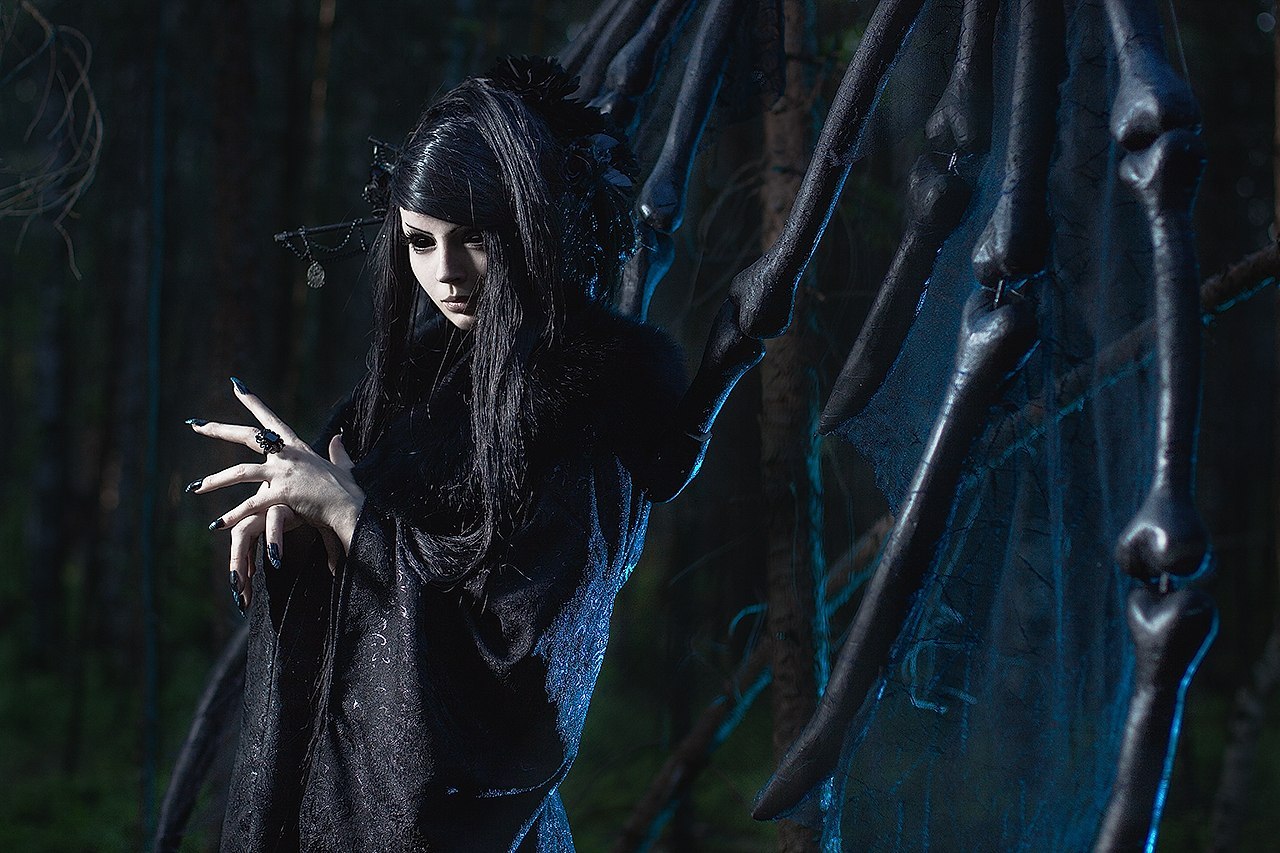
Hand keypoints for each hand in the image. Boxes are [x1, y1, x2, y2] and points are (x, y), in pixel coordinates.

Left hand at [186, 378, 365, 609]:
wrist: (351, 508)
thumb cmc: (348, 490)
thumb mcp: (342, 466)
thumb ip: (337, 451)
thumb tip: (338, 438)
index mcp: (297, 446)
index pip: (270, 418)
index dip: (252, 401)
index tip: (235, 385)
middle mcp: (287, 455)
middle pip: (247, 436)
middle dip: (218, 430)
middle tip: (195, 425)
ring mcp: (283, 473)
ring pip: (240, 471)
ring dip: (215, 480)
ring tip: (195, 488)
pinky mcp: (282, 494)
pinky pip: (251, 504)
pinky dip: (233, 515)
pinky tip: (218, 525)